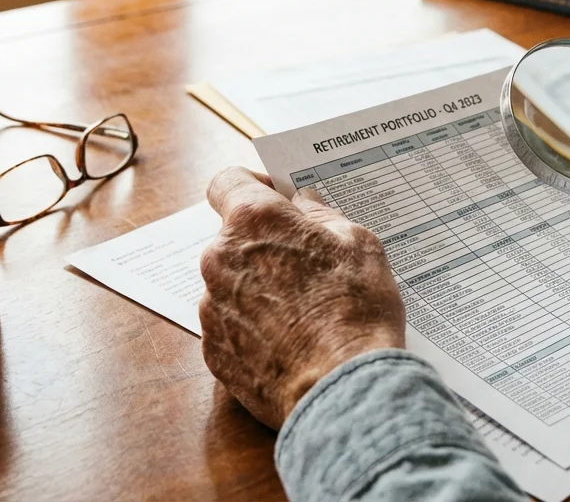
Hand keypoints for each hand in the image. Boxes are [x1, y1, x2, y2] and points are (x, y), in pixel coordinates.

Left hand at [199, 167, 404, 428]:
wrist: (342, 388)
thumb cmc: (355, 310)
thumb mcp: (358, 243)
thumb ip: (322, 215)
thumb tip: (305, 205)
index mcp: (251, 221)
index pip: (228, 181)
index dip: (253, 185)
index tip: (277, 198)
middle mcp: (220, 259)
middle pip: (233, 238)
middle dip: (264, 244)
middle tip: (307, 262)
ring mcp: (212, 308)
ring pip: (231, 283)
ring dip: (259, 287)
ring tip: (304, 310)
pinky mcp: (214, 350)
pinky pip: (231, 325)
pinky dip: (254, 327)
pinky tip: (291, 339)